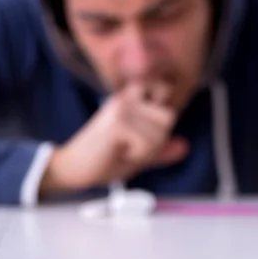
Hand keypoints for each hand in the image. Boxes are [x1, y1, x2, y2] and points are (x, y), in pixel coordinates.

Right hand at [40, 84, 188, 193]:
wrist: (72, 168)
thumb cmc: (102, 160)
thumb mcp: (139, 154)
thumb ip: (161, 149)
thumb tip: (185, 146)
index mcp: (130, 99)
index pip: (164, 89)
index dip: (163, 110)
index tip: (148, 127)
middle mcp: (126, 98)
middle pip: (169, 116)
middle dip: (158, 139)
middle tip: (133, 147)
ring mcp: (121, 108)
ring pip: (160, 133)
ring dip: (146, 151)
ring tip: (124, 150)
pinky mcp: (117, 123)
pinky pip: (147, 144)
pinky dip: (137, 156)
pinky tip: (118, 153)